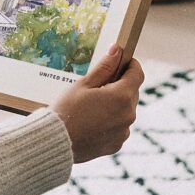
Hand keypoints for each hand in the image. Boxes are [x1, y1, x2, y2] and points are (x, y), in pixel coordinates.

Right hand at [50, 44, 143, 162]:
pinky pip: (119, 127)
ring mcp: (124, 131)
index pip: (137, 74)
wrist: (56, 141)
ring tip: (92, 105)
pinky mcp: (117, 144)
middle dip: (120, 85)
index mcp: (122, 96)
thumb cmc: (67, 109)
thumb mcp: (84, 84)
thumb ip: (104, 67)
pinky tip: (92, 121)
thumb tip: (117, 50)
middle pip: (132, 92)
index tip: (122, 61)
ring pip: (125, 110)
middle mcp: (128, 115)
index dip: (131, 65)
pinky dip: (111, 121)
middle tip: (99, 84)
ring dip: (115, 104)